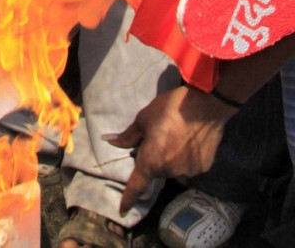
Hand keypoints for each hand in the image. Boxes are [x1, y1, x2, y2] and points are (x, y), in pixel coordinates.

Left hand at [109, 85, 234, 216]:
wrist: (206, 105)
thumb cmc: (170, 108)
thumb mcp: (144, 118)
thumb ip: (128, 136)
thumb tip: (111, 142)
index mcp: (152, 161)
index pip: (137, 185)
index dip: (129, 198)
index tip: (122, 210)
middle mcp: (170, 171)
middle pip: (155, 170)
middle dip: (153, 158)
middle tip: (158, 137)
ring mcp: (188, 172)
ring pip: (172, 168)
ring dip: (170, 158)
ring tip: (176, 136)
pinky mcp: (203, 168)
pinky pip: (188, 166)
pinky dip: (185, 157)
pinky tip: (189, 140)